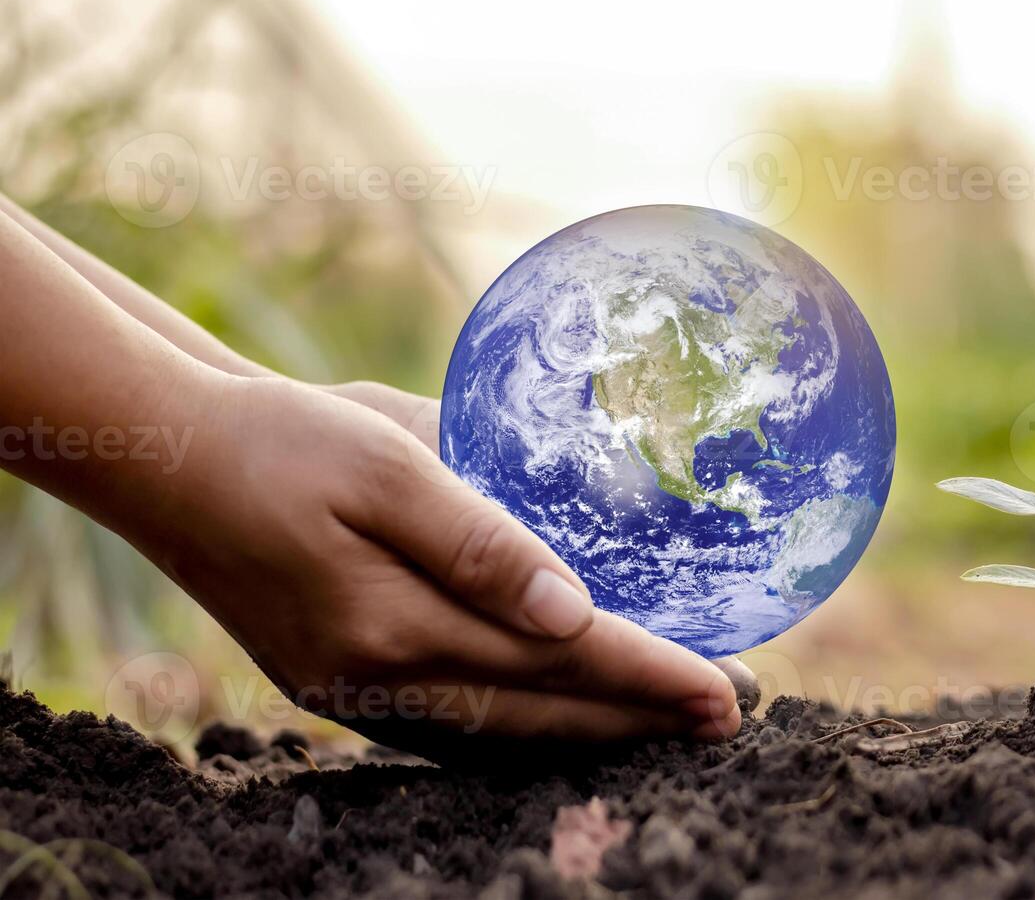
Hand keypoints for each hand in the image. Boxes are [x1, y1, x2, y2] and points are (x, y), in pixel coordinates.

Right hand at [129, 373, 739, 756]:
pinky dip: (525, 727)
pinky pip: (453, 729)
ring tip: (671, 720)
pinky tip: (569, 716)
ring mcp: (351, 694)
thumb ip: (483, 540)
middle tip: (729, 714)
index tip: (729, 689)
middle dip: (641, 717)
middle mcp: (376, 680)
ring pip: (498, 735)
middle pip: (538, 715)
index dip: (649, 677)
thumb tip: (575, 612)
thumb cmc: (283, 438)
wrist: (166, 457)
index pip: (557, 663)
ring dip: (592, 729)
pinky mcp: (336, 685)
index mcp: (394, 623)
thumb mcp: (389, 461)